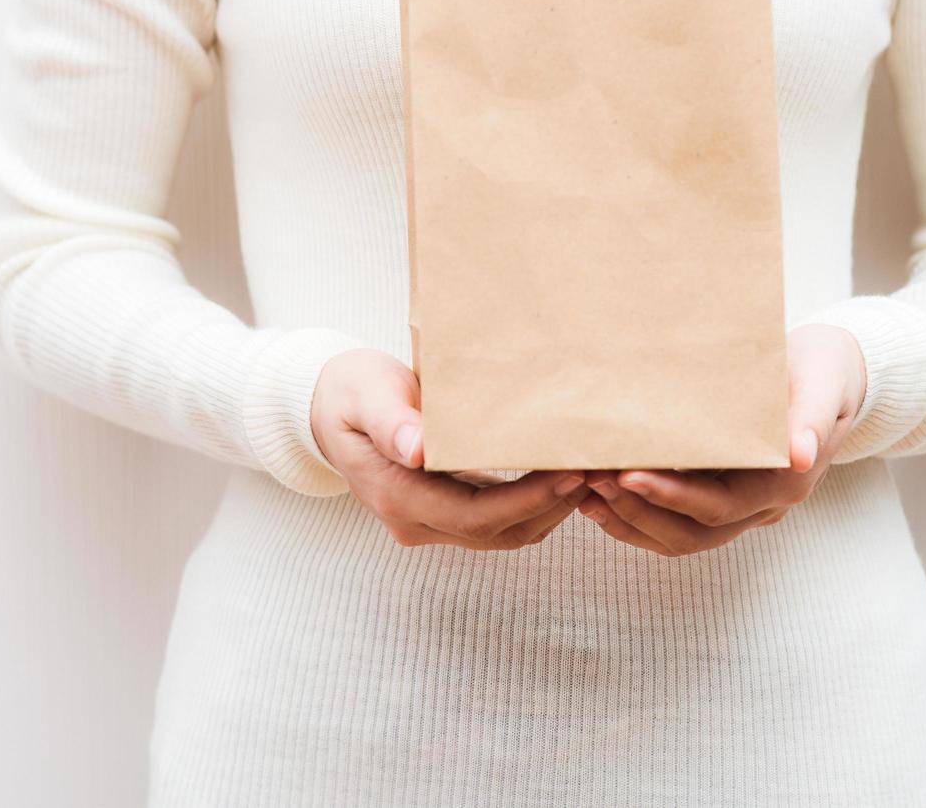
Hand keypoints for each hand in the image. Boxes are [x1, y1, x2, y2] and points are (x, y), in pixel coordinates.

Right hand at [311, 348, 589, 549]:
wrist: (326, 407)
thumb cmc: (350, 391)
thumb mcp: (365, 395)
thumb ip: (390, 421)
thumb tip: (418, 450)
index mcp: (396, 496)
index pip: (476, 516)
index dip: (528, 500)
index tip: (571, 475)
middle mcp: (414, 521)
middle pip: (498, 533)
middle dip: (552, 506)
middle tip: (599, 471)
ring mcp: (428, 523)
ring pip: (503, 533)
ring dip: (549, 510)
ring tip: (590, 473)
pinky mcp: (443, 513)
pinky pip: (496, 521)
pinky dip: (533, 504)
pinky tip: (562, 476)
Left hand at [578, 324, 866, 556]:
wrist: (833, 375)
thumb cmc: (823, 370)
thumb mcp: (824, 382)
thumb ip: (811, 417)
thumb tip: (799, 456)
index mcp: (783, 483)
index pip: (717, 505)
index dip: (670, 496)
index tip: (626, 475)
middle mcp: (761, 506)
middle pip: (691, 532)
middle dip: (637, 510)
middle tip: (590, 478)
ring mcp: (741, 508)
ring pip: (679, 537)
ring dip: (629, 520)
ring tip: (583, 490)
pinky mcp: (721, 497)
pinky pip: (676, 524)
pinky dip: (636, 516)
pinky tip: (597, 497)